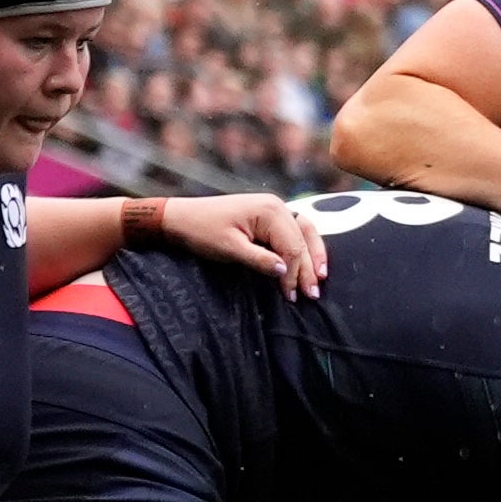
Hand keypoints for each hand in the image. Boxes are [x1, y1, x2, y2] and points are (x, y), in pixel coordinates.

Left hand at [154, 191, 326, 294]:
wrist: (180, 217)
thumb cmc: (201, 230)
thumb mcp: (229, 248)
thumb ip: (259, 259)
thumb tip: (285, 271)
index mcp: (269, 211)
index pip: (292, 247)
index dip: (295, 273)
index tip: (291, 295)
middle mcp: (277, 206)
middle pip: (302, 240)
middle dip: (308, 268)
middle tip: (312, 295)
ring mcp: (274, 208)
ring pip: (305, 232)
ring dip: (313, 255)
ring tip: (320, 277)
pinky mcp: (268, 215)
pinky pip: (294, 230)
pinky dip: (303, 246)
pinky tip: (309, 260)